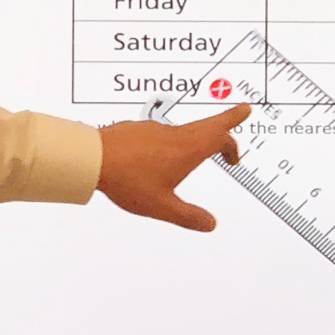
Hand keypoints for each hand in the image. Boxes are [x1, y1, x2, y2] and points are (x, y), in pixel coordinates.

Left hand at [96, 103, 249, 232]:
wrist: (92, 158)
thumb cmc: (128, 180)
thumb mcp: (162, 206)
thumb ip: (188, 216)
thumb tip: (211, 224)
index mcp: (187, 149)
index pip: (221, 138)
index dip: (232, 145)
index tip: (234, 157)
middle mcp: (174, 134)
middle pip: (208, 123)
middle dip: (227, 119)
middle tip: (242, 110)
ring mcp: (154, 129)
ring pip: (182, 130)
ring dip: (195, 137)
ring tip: (191, 152)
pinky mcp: (136, 129)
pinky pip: (159, 134)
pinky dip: (168, 142)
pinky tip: (154, 159)